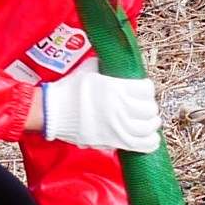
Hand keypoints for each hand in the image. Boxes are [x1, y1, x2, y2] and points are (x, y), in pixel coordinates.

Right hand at [37, 62, 160, 153]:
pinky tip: (151, 138)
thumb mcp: (89, 70)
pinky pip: (140, 145)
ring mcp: (118, 126)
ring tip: (150, 122)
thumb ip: (104, 65)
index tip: (143, 89)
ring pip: (148, 127)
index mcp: (116, 88)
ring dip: (152, 124)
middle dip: (150, 107)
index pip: (146, 89)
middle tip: (145, 107)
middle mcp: (120, 108)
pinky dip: (149, 142)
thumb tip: (111, 58)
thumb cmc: (68, 90)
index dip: (147, 89)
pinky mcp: (113, 141)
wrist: (53, 112)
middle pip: (149, 109)